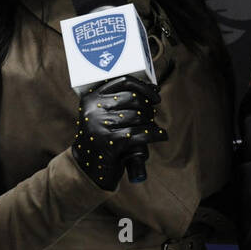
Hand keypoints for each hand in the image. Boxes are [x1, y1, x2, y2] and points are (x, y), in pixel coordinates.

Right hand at [71, 76, 165, 190]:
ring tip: (153, 127)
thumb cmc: (102, 137)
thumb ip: (121, 101)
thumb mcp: (103, 115)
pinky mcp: (111, 142)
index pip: (124, 82)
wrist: (88, 168)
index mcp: (91, 98)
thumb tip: (154, 88)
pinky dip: (156, 134)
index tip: (155, 93)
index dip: (144, 86)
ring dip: (151, 122)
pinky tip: (162, 135)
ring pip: (138, 116)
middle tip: (152, 115)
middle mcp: (94, 109)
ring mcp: (101, 125)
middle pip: (134, 99)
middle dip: (148, 107)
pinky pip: (141, 133)